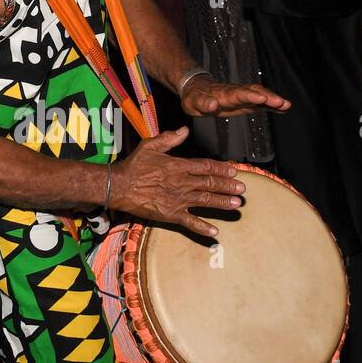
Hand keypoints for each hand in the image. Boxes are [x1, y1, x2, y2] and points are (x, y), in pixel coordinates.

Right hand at [109, 125, 245, 238]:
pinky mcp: (170, 214)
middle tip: (242, 189)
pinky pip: (190, 222)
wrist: (119, 186)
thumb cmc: (134, 165)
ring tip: (237, 205)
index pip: (206, 166)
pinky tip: (215, 232)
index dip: (222, 168)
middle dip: (228, 186)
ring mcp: (178, 200)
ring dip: (223, 203)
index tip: (234, 171)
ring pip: (206, 201)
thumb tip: (185, 130)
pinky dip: (202, 228)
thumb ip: (169, 138)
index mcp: (179, 166)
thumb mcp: (150, 145)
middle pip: (211, 184)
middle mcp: (182, 183)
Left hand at [180, 75, 290, 117]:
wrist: (197, 88)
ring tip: (286, 105)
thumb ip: (203, 103)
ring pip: (259, 94)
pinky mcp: (245, 100)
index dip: (250, 96)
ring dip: (272, 99)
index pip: (238, 94)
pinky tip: (284, 108)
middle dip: (267, 97)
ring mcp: (241, 95)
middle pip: (253, 92)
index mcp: (222, 94)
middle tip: (281, 102)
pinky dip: (272, 104)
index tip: (261, 99)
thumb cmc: (194, 97)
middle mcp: (235, 92)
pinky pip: (260, 101)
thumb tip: (212, 104)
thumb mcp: (193, 102)